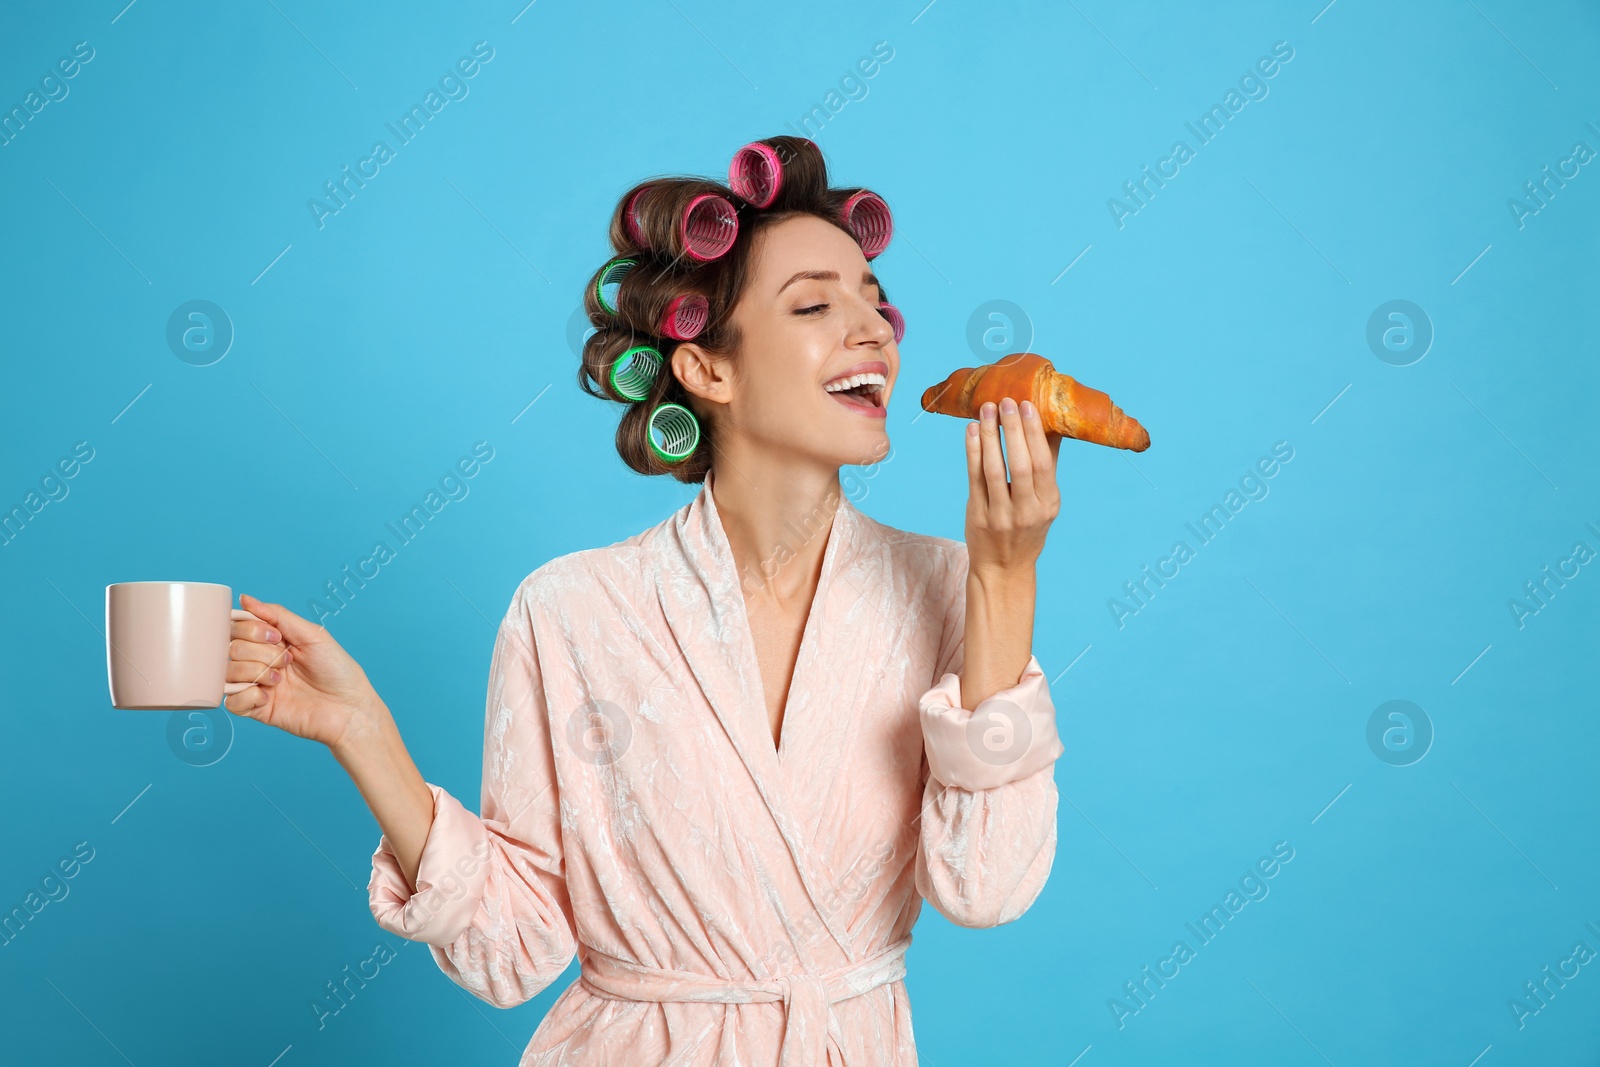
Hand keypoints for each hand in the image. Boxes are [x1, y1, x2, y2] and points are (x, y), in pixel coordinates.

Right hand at [225, 593, 379, 750]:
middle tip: (286, 661)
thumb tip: (245, 598)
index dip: (250, 629)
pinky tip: (267, 697)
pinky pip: (231, 702)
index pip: (237, 627)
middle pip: (231, 648)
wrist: (349, 708)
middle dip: (259, 653)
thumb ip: (277, 615)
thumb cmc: (337, 670)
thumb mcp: (312, 634)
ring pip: (228, 672)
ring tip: (278, 680)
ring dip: (254, 672)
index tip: (276, 637)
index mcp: (271, 641)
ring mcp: (257, 685)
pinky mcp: (257, 709)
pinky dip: (247, 696)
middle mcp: (260, 661)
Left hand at [964, 396, 1061, 575]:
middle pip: (1021, 465)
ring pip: (994, 470)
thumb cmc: (1026, 527)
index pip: (1043, 464)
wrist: (1003, 568)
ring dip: (990, 436)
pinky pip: (974, 479)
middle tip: (1007, 401)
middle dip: (1013, 430)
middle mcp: (1027, 511)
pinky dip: (972, 452)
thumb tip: (1053, 423)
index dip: (1034, 433)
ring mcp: (1000, 515)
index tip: (1028, 405)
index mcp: (1048, 503)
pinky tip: (972, 431)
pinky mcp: (977, 516)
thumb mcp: (1045, 502)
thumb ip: (1047, 465)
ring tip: (986, 409)